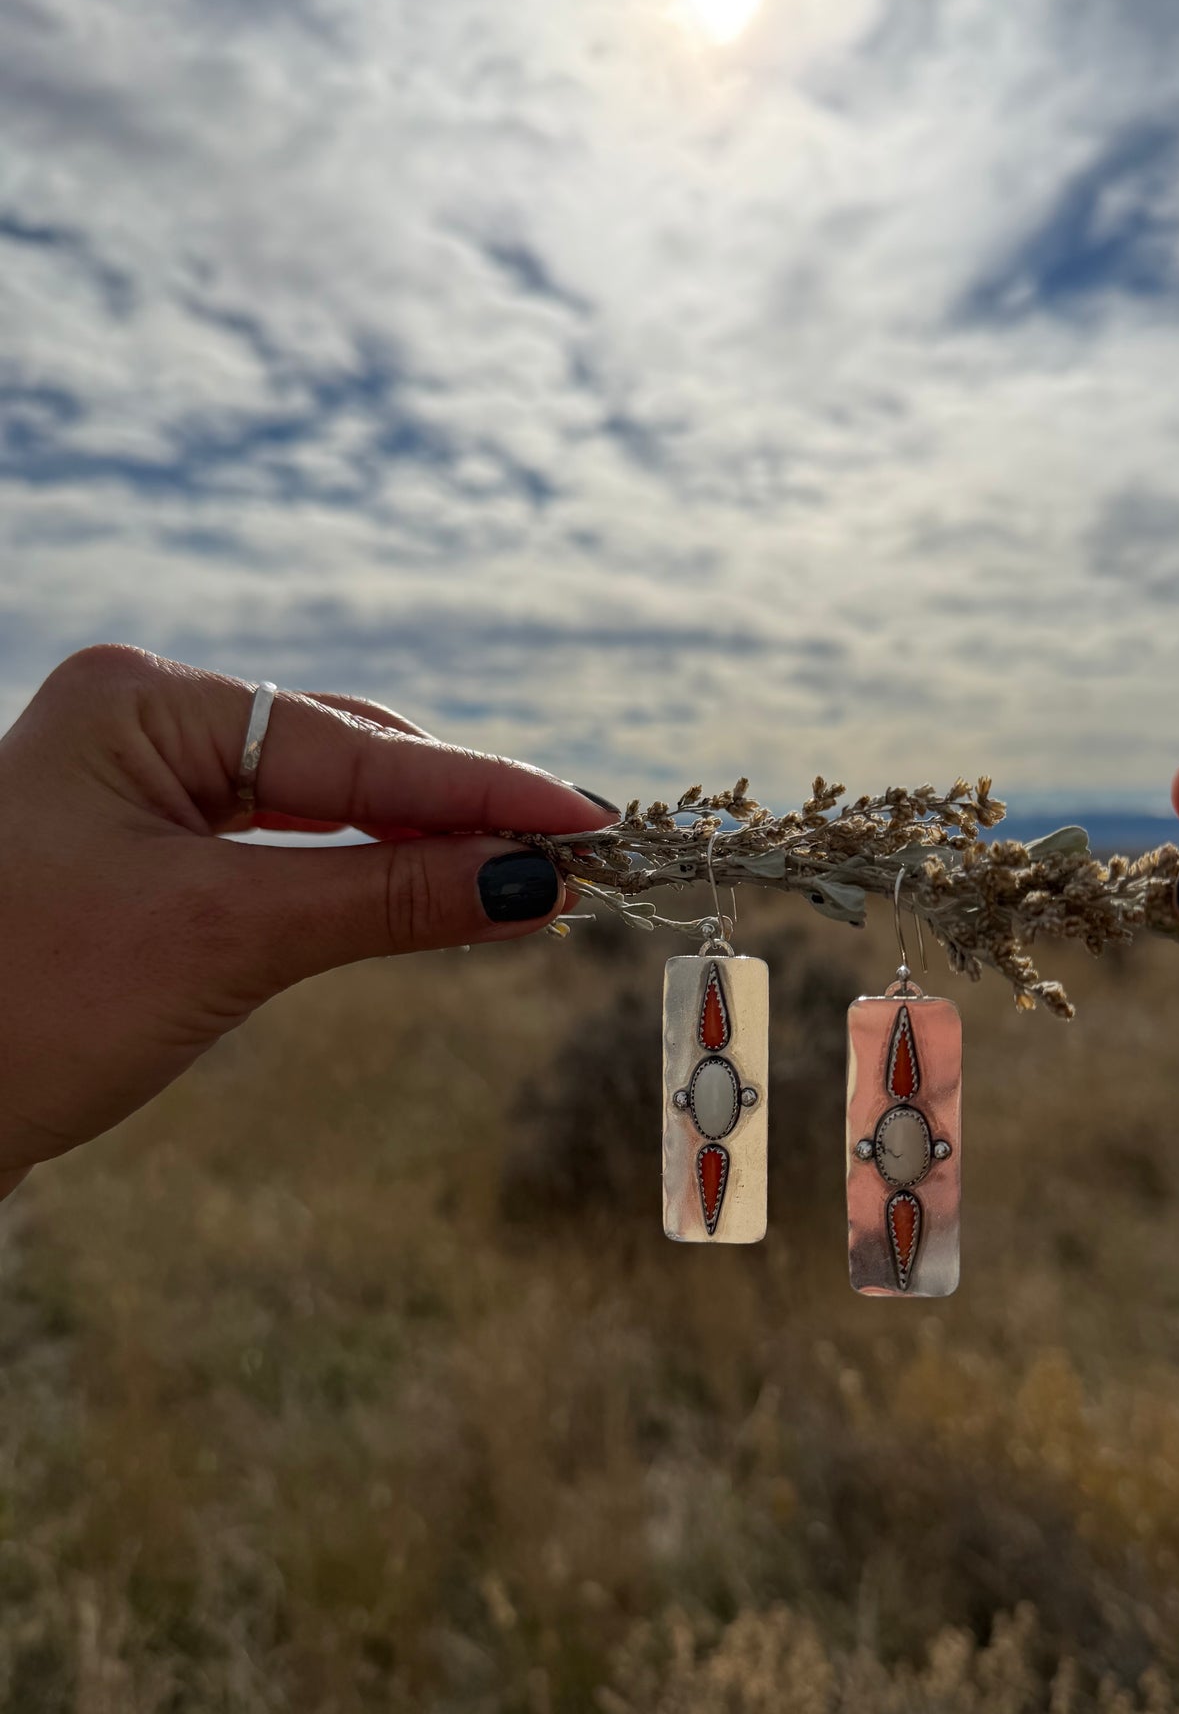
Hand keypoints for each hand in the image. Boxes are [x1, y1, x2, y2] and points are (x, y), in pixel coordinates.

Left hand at [0, 645, 616, 1197]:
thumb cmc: (27, 1012)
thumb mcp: (229, 941)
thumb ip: (391, 896)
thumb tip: (532, 880)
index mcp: (140, 701)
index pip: (353, 746)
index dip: (480, 789)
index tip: (588, 820)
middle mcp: (142, 721)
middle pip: (346, 756)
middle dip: (459, 809)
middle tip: (575, 859)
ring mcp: (142, 783)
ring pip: (323, 800)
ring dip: (420, 841)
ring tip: (526, 876)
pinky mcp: (148, 850)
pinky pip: (286, 844)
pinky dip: (364, 872)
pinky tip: (434, 887)